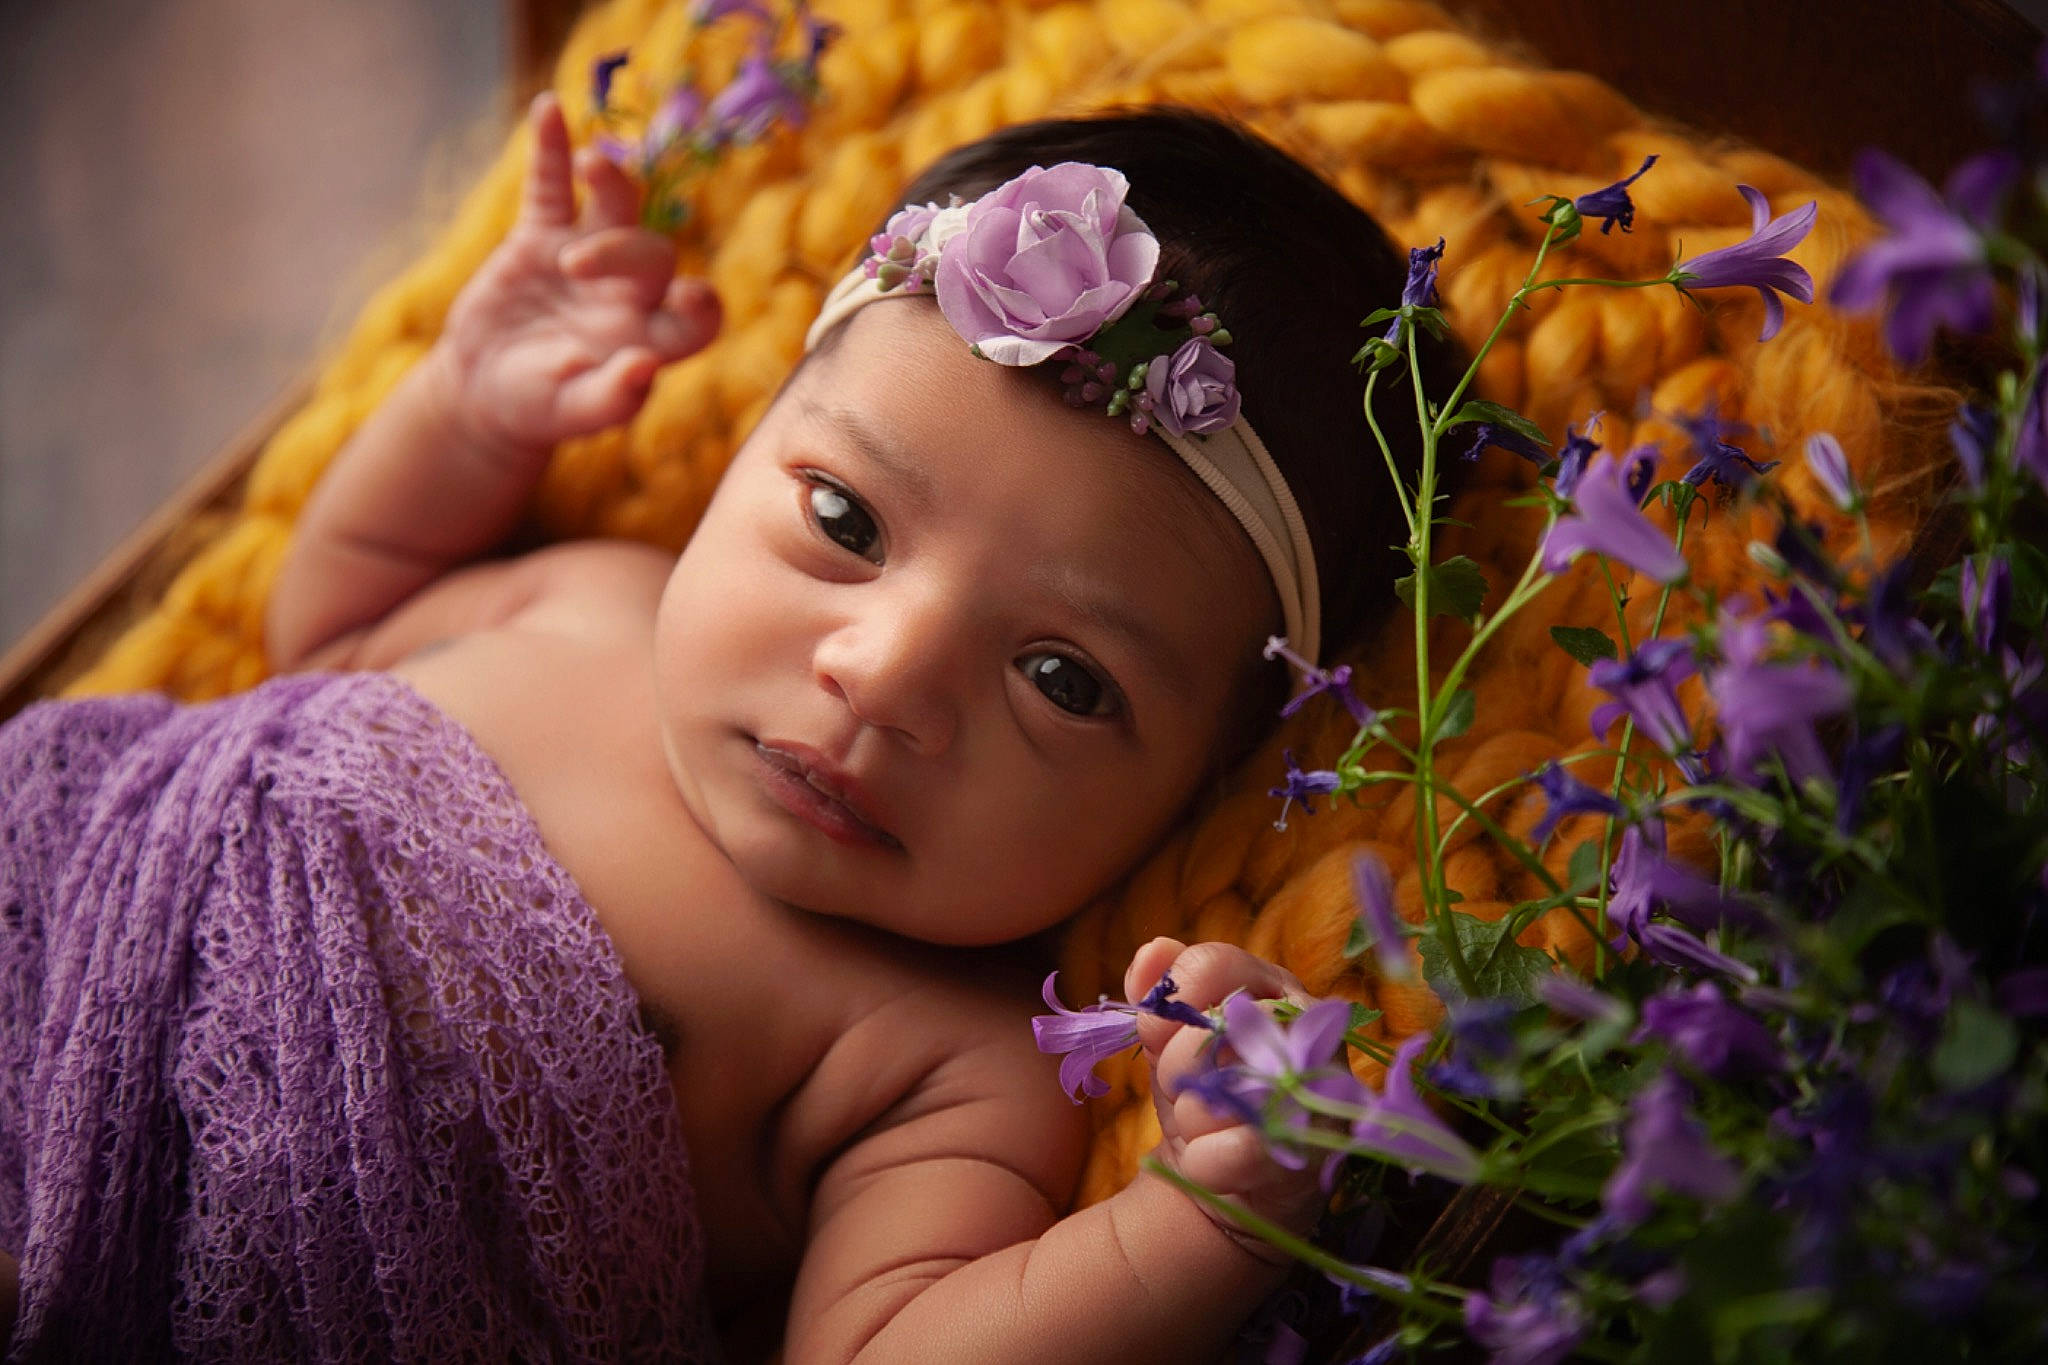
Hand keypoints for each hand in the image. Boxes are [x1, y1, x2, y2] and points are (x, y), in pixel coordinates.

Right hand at [437, 91, 721, 462]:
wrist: (486, 390)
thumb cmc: (540, 410)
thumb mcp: (572, 412)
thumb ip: (613, 397)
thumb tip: (646, 369)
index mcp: (650, 339)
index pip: (699, 317)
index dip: (704, 305)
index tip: (693, 295)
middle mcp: (630, 292)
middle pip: (652, 253)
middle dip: (623, 249)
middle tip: (576, 267)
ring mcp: (587, 256)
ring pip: (616, 207)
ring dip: (611, 181)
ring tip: (595, 162)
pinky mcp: (541, 236)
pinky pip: (552, 185)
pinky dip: (551, 150)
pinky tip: (549, 111)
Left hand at [1124, 938, 1332, 1249]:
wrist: (1239, 1177)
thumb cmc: (1211, 1094)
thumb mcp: (1174, 1040)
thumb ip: (1161, 996)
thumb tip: (1152, 954)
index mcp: (1271, 986)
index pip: (1211, 963)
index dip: (1171, 1001)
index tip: (1156, 1034)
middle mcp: (1306, 1026)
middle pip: (1212, 1024)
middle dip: (1175, 1066)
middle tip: (1187, 1090)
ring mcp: (1316, 1087)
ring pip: (1218, 1092)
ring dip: (1190, 1119)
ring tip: (1210, 1127)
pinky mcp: (1312, 1148)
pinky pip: (1230, 1152)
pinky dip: (1204, 1164)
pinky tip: (1215, 1164)